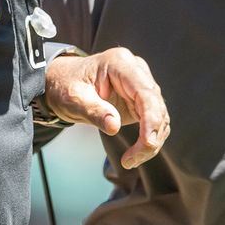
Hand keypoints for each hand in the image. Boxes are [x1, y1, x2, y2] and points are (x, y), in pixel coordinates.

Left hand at [44, 47, 169, 168]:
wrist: (64, 83)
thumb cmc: (67, 86)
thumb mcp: (73, 98)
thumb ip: (93, 111)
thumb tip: (114, 127)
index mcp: (120, 63)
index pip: (145, 92)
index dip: (151, 118)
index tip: (147, 143)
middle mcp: (137, 71)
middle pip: (156, 106)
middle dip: (149, 137)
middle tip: (130, 161)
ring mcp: (141, 85)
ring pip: (159, 116)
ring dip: (150, 142)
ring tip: (129, 161)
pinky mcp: (141, 100)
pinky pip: (153, 121)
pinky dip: (147, 140)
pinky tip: (133, 155)